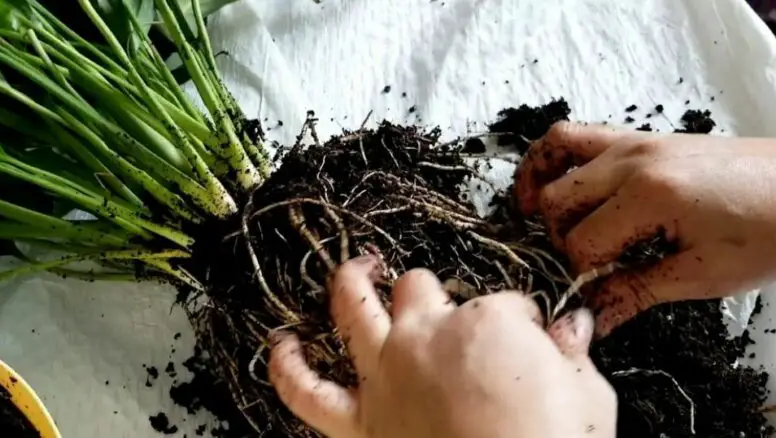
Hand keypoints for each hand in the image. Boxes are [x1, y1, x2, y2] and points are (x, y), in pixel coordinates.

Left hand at [267, 256, 615, 437]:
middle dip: (435, 292)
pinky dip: (288, 365)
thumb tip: (574, 330)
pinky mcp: (358, 421)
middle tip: (445, 305)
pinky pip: (307, 389)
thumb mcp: (589, 398)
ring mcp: (386, 373)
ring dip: (350, 282)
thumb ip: (574, 356)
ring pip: (354, 308)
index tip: (535, 341)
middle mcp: (426, 337)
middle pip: (423, 288)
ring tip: (352, 270)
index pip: (508, 305)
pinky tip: (279, 346)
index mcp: (487, 324)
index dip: (522, 323)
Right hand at [514, 122, 775, 334]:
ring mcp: (633, 141)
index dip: (580, 277)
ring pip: (553, 157)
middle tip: (581, 267)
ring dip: (540, 191)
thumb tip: (589, 320)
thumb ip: (636, 292)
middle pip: (557, 202)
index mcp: (650, 196)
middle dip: (558, 240)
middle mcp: (632, 160)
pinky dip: (553, 157)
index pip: (581, 243)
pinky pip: (576, 134)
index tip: (594, 296)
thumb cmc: (769, 233)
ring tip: (536, 222)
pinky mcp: (641, 136)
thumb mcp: (705, 275)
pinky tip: (554, 185)